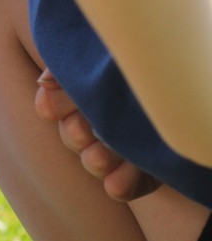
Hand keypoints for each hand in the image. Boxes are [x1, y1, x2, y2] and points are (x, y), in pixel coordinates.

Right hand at [36, 68, 161, 200]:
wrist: (196, 82)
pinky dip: (121, 185)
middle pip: (74, 132)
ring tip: (102, 158)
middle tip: (81, 129)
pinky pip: (125, 185)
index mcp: (96, 88)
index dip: (53, 105)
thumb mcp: (112, 55)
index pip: (59, 99)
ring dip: (95, 160)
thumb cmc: (152, 61)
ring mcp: (125, 147)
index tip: (50, 105)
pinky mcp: (148, 172)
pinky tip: (117, 183)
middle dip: (74, 133)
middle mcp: (105, 118)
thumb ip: (74, 65)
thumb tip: (43, 84)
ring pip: (95, 160)